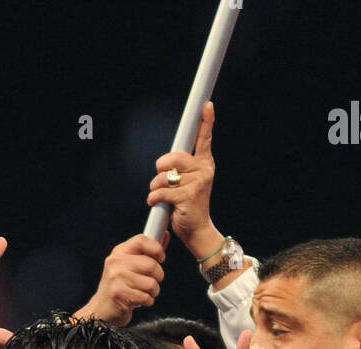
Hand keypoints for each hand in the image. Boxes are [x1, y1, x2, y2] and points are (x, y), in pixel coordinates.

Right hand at [75, 233, 167, 326]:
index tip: (161, 258)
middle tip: (152, 281)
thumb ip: (147, 252)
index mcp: (120, 252)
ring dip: (153, 291)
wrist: (102, 309)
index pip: (141, 240)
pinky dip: (147, 301)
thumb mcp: (130, 265)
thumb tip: (164, 236)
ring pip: (152, 283)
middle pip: (151, 264)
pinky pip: (146, 297)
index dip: (156, 248)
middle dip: (158, 276)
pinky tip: (138, 301)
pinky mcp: (119, 294)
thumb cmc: (119, 287)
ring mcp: (116, 278)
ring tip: (144, 292)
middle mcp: (116, 262)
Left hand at [147, 102, 222, 259]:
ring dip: (156, 188)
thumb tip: (164, 162)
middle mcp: (203, 170)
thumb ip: (179, 168)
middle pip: (172, 157)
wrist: (196, 230)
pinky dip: (154, 199)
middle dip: (161, 169)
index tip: (206, 105)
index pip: (204, 139)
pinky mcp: (188, 196)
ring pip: (164, 176)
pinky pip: (161, 191)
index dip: (205, 121)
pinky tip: (159, 204)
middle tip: (164, 182)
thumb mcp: (187, 182)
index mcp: (204, 164)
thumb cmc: (187, 205)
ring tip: (165, 198)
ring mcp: (197, 183)